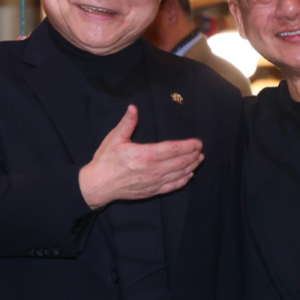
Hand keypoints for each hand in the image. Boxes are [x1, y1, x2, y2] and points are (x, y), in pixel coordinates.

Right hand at [78, 105, 202, 208]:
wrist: (98, 184)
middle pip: (180, 162)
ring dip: (191, 166)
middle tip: (201, 149)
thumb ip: (127, 123)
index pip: (173, 149)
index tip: (198, 142)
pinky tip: (188, 175)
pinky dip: (182, 180)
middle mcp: (152, 170)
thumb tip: (133, 108)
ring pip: (178, 174)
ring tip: (199, 159)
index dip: (188, 146)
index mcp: (145, 155)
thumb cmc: (106, 160)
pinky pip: (172, 186)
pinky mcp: (152, 191)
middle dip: (193, 155)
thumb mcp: (114, 138)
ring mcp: (153, 182)